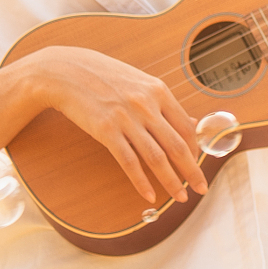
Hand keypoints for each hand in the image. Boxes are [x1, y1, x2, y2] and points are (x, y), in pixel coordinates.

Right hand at [19, 46, 210, 204]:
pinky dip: (141, 182)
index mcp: (159, 92)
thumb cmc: (104, 76)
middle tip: (202, 189)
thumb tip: (193, 123)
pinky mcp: (106, 131)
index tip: (197, 165)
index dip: (196, 151)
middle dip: (192, 171)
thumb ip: (165, 104)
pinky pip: (129, 162)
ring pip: (156, 157)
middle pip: (177, 145)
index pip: (187, 128)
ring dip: (171, 181)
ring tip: (180, 197)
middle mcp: (147, 105)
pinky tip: (149, 195)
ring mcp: (126, 118)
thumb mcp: (140, 83)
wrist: (65, 70)